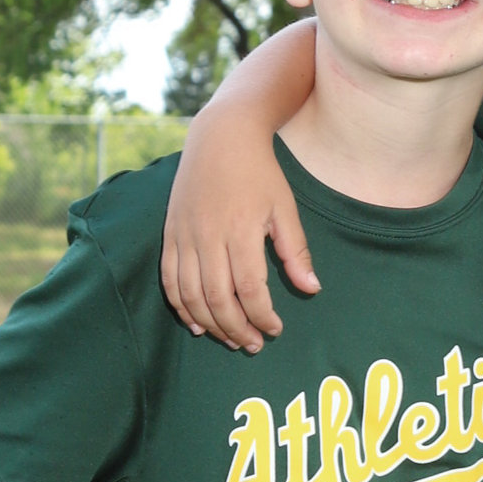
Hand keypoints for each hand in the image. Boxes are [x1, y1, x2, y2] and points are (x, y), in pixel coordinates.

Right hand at [162, 143, 318, 350]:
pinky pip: (170, 280)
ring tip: (230, 339)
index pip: (250, 289)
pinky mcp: (170, 234)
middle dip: (237, 329)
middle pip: (219, 299)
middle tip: (253, 345)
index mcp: (240, 230)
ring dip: (210, 324)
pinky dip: (181, 307)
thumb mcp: (285, 207)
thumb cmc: (260, 172)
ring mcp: (185, 236)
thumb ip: (296, 251)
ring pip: (191, 295)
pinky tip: (197, 324)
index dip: (262, 316)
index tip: (275, 329)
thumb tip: (312, 290)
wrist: (221, 136)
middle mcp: (208, 236)